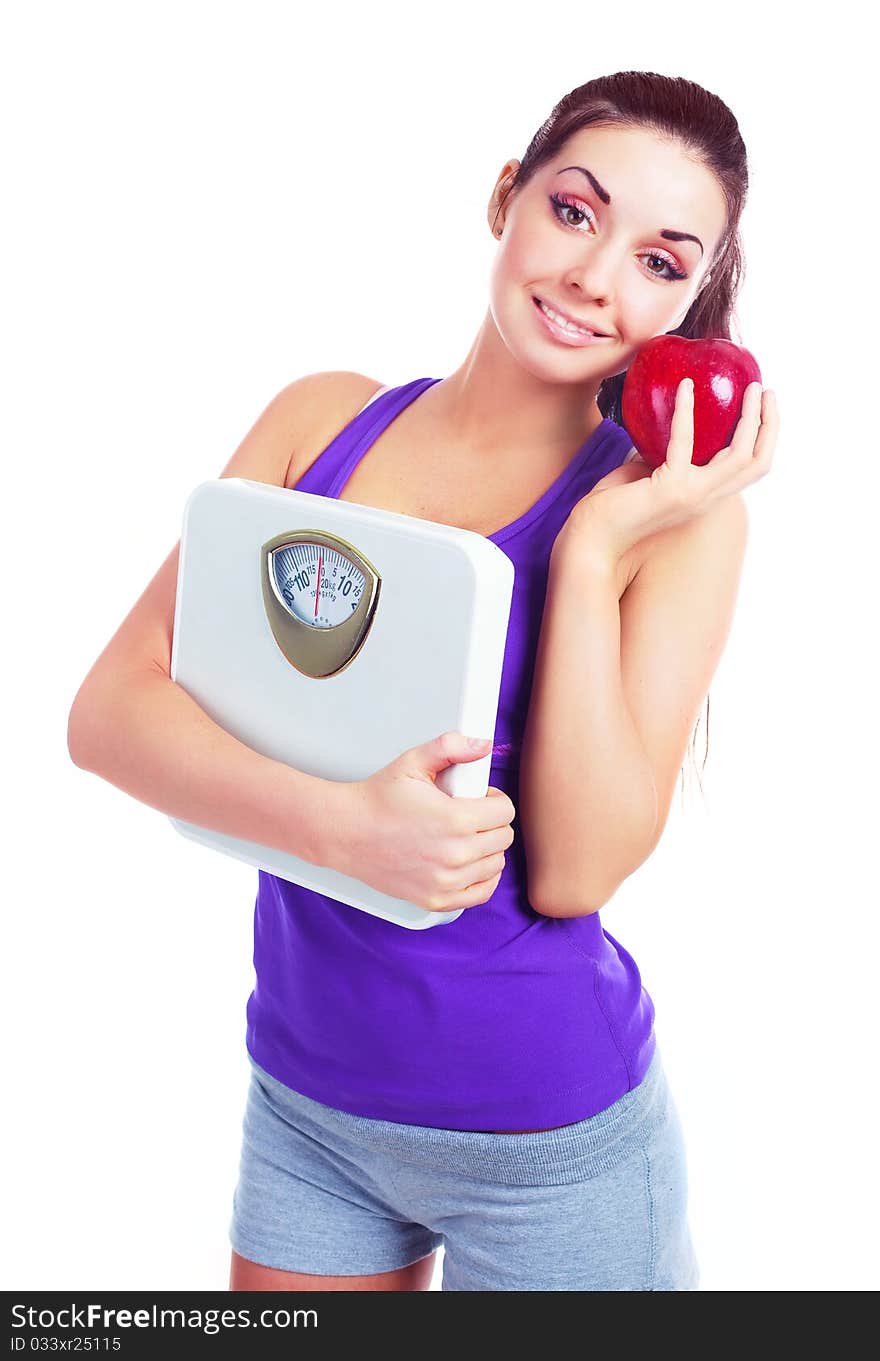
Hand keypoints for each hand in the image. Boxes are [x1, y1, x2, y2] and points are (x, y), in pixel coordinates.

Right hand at [325, 732, 516, 913]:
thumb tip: (482, 745)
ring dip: (487, 849)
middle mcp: (454, 854)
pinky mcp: (436, 899)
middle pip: (503, 838)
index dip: (494, 799)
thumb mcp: (413, 762)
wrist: (346, 833)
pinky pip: (482, 893)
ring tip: (465, 836)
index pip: (505, 812)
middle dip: (492, 822)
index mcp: (454, 819)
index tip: (480, 797)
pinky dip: (482, 878)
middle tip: (470, 814)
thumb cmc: (377, 800)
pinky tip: (469, 863)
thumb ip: (450, 747)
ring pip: (496, 864)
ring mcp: (445, 880)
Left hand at [561, 379, 777, 565]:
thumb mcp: (649, 474)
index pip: (752, 469)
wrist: (591, 539)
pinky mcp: (668, 489)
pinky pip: (684, 442)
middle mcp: (706, 499)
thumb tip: (673, 421)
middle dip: (769, 424)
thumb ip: (667, 454)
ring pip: (739, 456)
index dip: (766, 437)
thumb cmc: (613, 506)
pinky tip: (684, 387)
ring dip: (749, 417)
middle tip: (765, 390)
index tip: (764, 405)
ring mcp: (691, 496)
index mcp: (705, 496)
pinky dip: (685, 411)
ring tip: (749, 388)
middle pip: (757, 462)